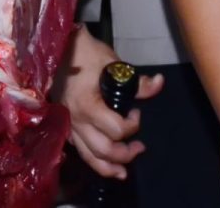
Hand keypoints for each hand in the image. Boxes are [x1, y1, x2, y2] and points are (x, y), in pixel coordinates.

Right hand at [52, 26, 165, 178]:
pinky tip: (105, 163)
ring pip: (88, 157)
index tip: (137, 112)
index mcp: (88, 106)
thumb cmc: (87, 55)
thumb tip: (159, 83)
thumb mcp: (114, 64)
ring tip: (124, 172)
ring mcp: (69, 126)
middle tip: (140, 147)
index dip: (132, 125)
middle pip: (102, 151)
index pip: (116, 129)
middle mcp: (76, 121)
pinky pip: (80, 150)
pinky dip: (94, 160)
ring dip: (108, 167)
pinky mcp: (65, 127)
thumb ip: (137, 81)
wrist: (59, 48)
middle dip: (124, 154)